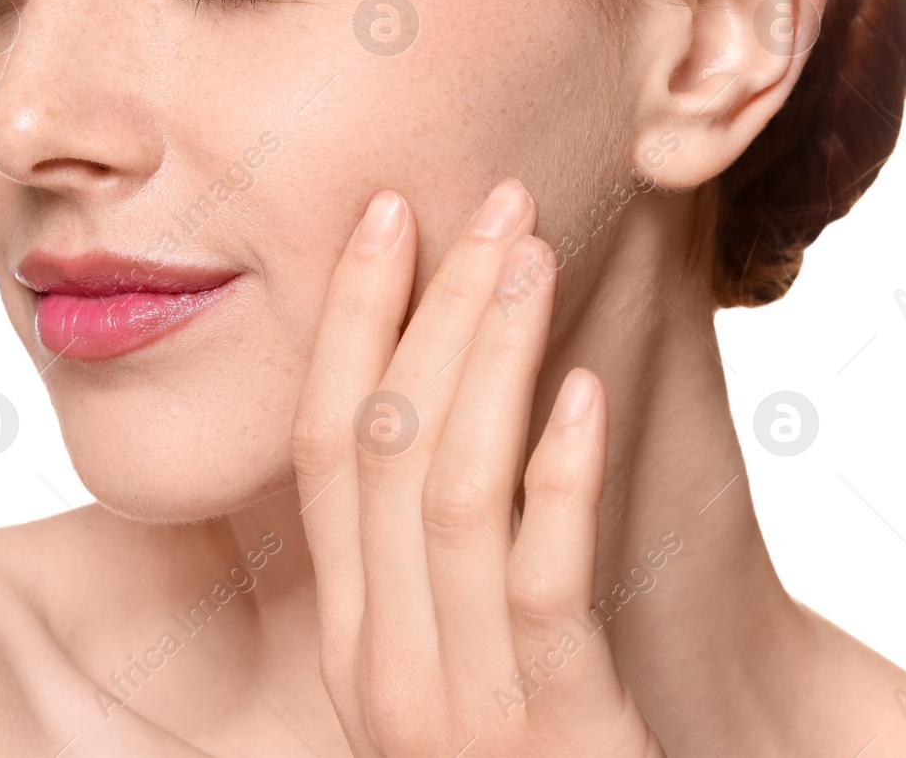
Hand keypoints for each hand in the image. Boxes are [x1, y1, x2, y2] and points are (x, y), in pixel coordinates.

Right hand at [291, 179, 663, 756]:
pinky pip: (539, 579)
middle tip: (482, 204)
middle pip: (381, 447)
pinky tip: (582, 393)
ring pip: (449, 491)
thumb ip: (422, 560)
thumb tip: (430, 403)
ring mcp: (455, 698)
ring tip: (530, 260)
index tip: (384, 219)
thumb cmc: (523, 753)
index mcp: (348, 632)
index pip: (323, 447)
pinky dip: (557, 476)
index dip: (351, 325)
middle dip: (427, 309)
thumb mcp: (446, 660)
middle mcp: (380, 660)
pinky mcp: (551, 725)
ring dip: (487, 359)